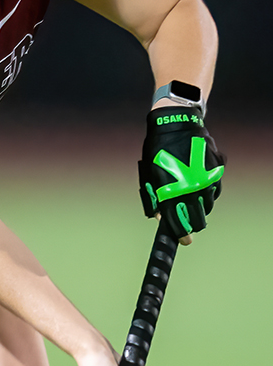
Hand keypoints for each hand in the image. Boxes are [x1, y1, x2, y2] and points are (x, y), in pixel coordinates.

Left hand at [138, 107, 223, 240]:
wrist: (176, 124)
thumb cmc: (158, 150)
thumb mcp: (149, 175)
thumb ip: (154, 199)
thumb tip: (160, 218)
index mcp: (172, 191)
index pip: (179, 223)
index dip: (182, 235)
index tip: (184, 241)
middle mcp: (191, 188)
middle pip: (198, 220)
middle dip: (194, 225)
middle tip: (190, 225)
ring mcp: (206, 179)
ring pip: (208, 206)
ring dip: (201, 208)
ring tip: (191, 201)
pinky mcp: (217, 171)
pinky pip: (215, 191)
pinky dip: (208, 194)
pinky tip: (200, 188)